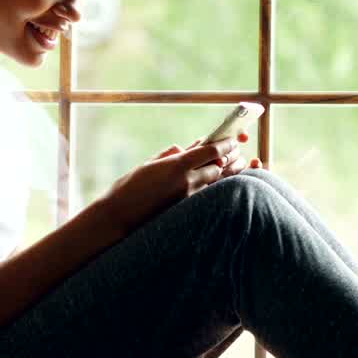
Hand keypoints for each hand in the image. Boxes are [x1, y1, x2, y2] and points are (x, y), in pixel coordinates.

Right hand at [100, 137, 238, 234]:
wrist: (119, 216)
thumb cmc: (129, 187)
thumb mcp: (149, 164)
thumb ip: (169, 155)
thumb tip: (184, 148)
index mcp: (177, 165)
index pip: (211, 151)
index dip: (226, 144)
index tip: (234, 140)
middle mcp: (186, 181)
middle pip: (219, 167)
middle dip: (230, 159)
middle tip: (238, 153)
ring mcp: (188, 198)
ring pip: (216, 183)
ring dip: (226, 174)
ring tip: (237, 166)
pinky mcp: (186, 210)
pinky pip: (207, 196)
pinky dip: (215, 187)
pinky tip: (220, 184)